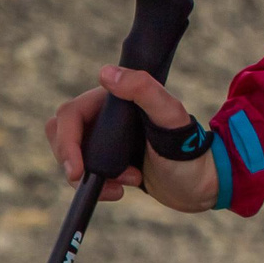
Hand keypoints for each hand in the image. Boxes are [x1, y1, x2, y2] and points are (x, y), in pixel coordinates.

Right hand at [45, 66, 219, 212]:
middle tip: (92, 178)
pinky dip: (96, 186)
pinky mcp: (106, 162)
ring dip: (90, 176)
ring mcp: (104, 139)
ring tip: (128, 181)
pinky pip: (82, 173)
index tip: (77, 171)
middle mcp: (106, 116)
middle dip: (74, 161)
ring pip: (70, 156)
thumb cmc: (189, 149)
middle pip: (62, 135)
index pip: (70, 114)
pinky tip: (122, 189)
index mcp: (115, 99)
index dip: (66, 142)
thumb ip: (145, 91)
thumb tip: (106, 73)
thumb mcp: (171, 118)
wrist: (202, 183)